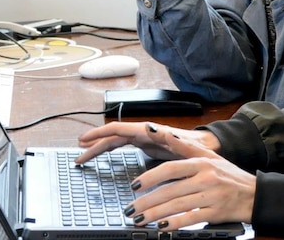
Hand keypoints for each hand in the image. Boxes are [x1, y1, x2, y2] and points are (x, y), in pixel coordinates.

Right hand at [75, 121, 219, 163]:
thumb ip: (168, 137)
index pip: (117, 129)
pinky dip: (109, 151)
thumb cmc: (197, 146)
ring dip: (98, 148)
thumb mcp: (184, 144)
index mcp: (148, 130)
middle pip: (111, 137)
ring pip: (114, 142)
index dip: (99, 134)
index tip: (84, 140)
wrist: (206, 148)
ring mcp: (142, 138)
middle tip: (78, 153)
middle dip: (94, 144)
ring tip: (83, 155)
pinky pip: (121, 147)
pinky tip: (101, 156)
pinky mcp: (145, 145)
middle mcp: (142, 132)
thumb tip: (149, 128)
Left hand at [82, 124, 254, 229]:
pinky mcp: (215, 213)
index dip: (151, 177)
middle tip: (131, 208)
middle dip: (147, 201)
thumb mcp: (210, 156)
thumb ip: (185, 147)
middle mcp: (205, 178)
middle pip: (170, 190)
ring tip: (139, 220)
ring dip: (155, 215)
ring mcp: (210, 196)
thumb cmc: (230, 176)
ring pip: (177, 206)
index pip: (171, 168)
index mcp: (201, 163)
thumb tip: (164, 134)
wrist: (256, 194)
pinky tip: (162, 228)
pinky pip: (191, 219)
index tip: (135, 185)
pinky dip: (175, 224)